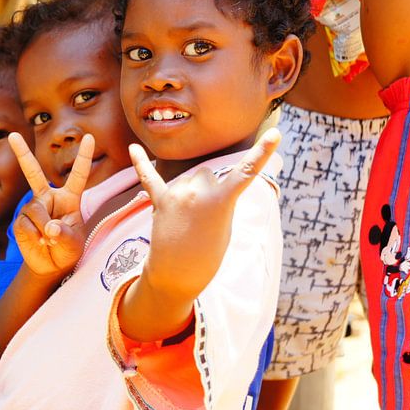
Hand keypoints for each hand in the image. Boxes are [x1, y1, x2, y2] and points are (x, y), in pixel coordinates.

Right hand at [7, 132, 93, 277]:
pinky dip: (34, 236)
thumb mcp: (74, 245)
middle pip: (33, 172)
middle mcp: (48, 197)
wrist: (50, 265)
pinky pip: (26, 224)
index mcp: (69, 198)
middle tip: (12, 135)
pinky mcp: (20, 221)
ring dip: (44, 228)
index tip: (91, 137)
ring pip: (35, 210)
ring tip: (50, 241)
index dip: (84, 156)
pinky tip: (39, 242)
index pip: (78, 174)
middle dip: (22, 153)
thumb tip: (49, 227)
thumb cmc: (67, 251)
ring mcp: (32, 207)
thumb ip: (66, 235)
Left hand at [130, 128, 280, 302]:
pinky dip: (141, 163)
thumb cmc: (207, 255)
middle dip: (209, 189)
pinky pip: (149, 177)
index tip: (276, 133)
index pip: (247, 172)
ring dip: (190, 191)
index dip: (263, 152)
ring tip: (187, 219)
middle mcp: (197, 191)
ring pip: (189, 178)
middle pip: (208, 174)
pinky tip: (133, 147)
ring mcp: (176, 195)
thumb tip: (203, 183)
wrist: (176, 276)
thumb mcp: (224, 226)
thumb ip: (218, 199)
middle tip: (205, 217)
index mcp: (221, 200)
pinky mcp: (159, 202)